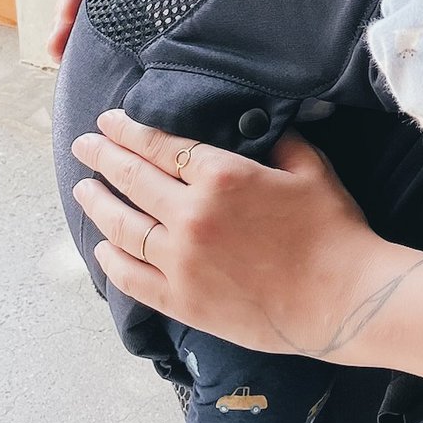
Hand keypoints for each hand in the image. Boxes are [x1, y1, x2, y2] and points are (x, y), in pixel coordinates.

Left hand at [68, 110, 422, 376]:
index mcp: (222, 177)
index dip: (129, 131)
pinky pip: (133, 278)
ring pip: (123, 227)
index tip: (108, 121)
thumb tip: (261, 126)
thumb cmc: (332, 230)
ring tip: (83, 191)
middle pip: (133, 180)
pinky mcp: (182, 301)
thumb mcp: (311, 169)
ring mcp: (181, 261)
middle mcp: (191, 215)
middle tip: (82, 145)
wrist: (340, 298)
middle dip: (102, 158)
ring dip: (98, 205)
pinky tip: (103, 249)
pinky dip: (113, 261)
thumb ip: (280, 142)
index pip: (160, 145)